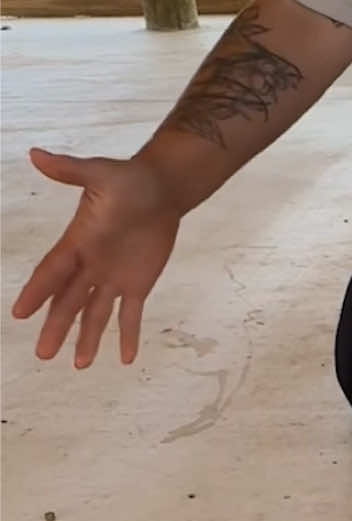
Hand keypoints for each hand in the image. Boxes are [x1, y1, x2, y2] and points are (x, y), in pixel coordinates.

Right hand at [11, 148, 181, 366]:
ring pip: (95, 314)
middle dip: (56, 326)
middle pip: (69, 301)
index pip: (52, 271)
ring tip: (80, 365)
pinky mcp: (137, 284)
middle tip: (43, 354)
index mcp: (77, 242)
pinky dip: (129, 335)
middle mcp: (89, 265)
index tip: (20, 314)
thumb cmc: (128, 179)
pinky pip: (130, 314)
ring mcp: (111, 277)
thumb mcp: (100, 173)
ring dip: (87, 338)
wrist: (161, 189)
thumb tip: (36, 155)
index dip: (38, 292)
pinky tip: (127, 359)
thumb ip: (70, 171)